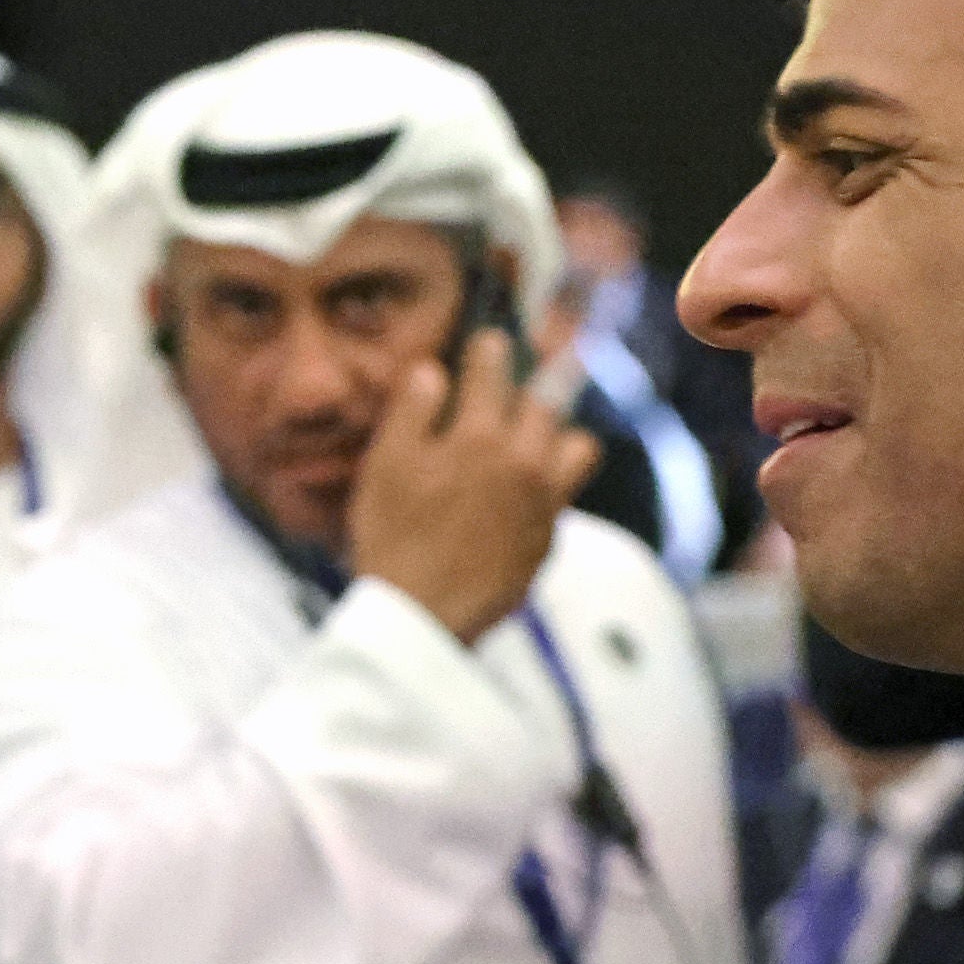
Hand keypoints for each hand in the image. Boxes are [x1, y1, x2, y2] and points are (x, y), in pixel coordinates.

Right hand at [347, 328, 599, 642]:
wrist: (422, 617)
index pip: (495, 369)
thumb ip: (412, 412)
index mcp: (478, 438)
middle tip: (502, 398)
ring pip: (578, 447)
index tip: (487, 346)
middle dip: (524, 391)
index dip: (489, 350)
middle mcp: (522, 463)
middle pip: (545, 403)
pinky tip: (516, 500)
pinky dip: (548, 486)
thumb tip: (432, 372)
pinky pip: (565, 496)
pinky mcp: (548, 540)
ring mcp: (543, 504)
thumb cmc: (393, 539)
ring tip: (526, 446)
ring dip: (556, 437)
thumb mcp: (385, 468)